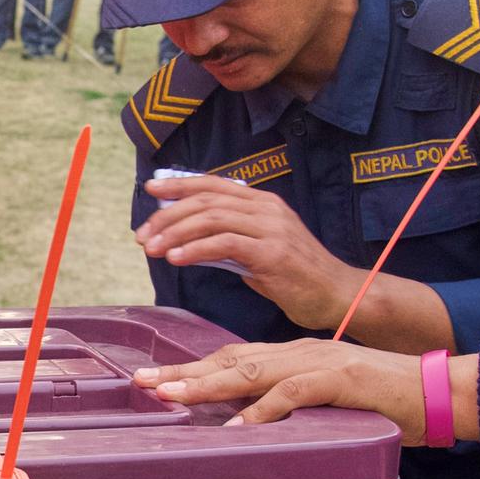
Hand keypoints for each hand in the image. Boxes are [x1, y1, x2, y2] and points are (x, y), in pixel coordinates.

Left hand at [134, 177, 357, 328]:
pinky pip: (224, 244)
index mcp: (262, 202)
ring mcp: (271, 228)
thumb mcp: (255, 249)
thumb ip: (226, 238)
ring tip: (151, 249)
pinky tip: (175, 258)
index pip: (214, 184)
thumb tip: (184, 239)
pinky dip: (195, 249)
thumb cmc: (293, 275)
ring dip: (175, 233)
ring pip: (212, 218)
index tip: (151, 189)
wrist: (336, 294)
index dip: (180, 184)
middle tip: (143, 235)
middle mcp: (267, 208)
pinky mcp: (272, 252)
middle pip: (207, 201)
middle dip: (168, 216)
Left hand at [134, 340, 479, 441]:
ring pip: (252, 372)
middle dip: (183, 374)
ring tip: (171, 397)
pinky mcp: (343, 381)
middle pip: (230, 361)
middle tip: (142, 384)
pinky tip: (239, 427)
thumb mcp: (327, 403)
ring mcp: (321, 363)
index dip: (191, 370)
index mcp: (294, 357)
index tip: (155, 382)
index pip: (233, 360)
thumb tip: (252, 428)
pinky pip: (295, 395)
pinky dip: (265, 411)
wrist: (441, 391)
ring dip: (208, 385)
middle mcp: (300, 354)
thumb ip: (291, 407)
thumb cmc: (385, 403)